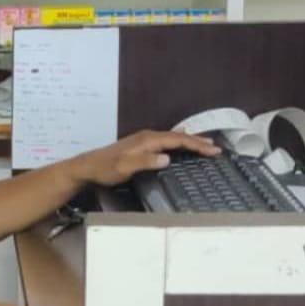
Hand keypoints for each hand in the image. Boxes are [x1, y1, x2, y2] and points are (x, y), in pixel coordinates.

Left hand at [68, 130, 221, 188]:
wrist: (88, 167)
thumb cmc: (106, 169)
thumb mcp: (125, 167)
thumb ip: (145, 161)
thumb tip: (168, 157)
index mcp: (147, 140)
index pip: (176, 140)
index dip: (195, 144)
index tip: (213, 150)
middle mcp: (147, 136)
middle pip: (177, 136)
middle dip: (197, 141)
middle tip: (216, 148)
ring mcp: (144, 140)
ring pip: (172, 137)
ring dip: (189, 141)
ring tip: (205, 144)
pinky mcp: (141, 145)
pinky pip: (165, 140)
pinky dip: (177, 141)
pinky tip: (179, 138)